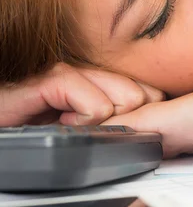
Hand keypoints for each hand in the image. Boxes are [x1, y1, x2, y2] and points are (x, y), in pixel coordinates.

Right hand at [0, 63, 164, 126]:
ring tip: (72, 127)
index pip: (149, 93)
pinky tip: (60, 123)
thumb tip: (143, 133)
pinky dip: (83, 123)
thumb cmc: (29, 127)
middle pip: (143, 96)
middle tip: (91, 130)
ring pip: (127, 98)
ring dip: (101, 124)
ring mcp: (71, 73)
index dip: (140, 116)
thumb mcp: (79, 130)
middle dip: (123, 122)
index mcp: (98, 82)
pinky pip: (95, 105)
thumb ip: (107, 124)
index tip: (117, 132)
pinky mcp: (52, 81)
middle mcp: (89, 72)